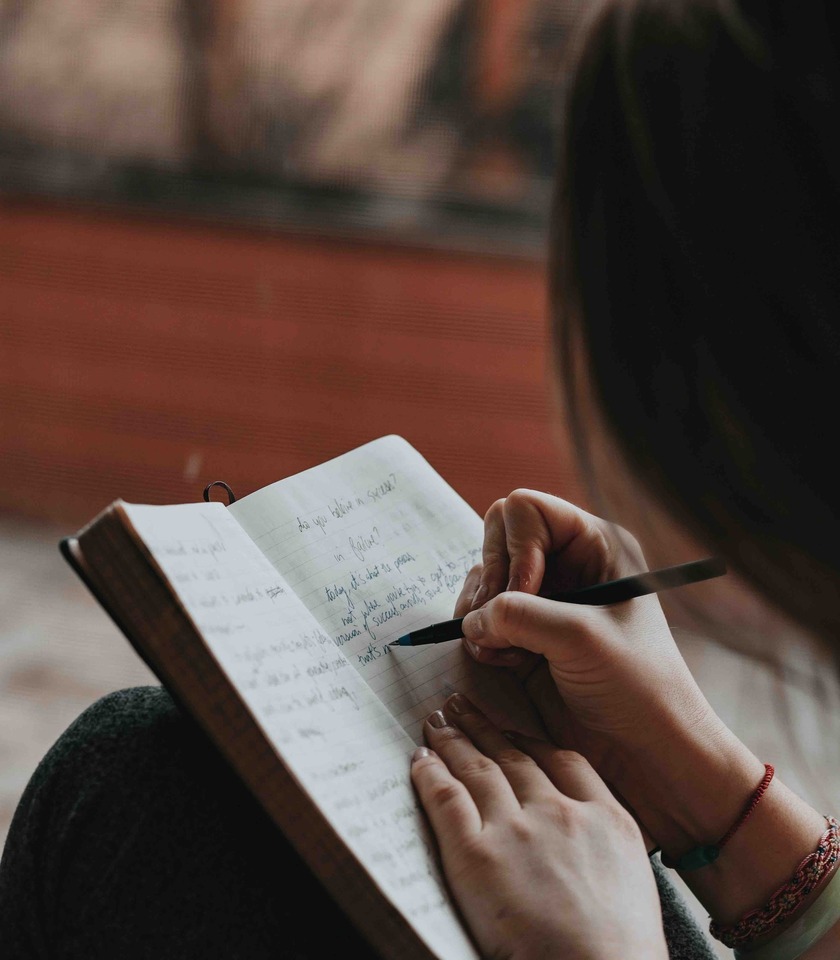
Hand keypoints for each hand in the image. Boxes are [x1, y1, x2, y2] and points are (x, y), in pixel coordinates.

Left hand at [411, 693, 668, 959]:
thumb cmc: (619, 949)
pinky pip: (446, 798)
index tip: (512, 729)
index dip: (530, 739)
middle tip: (462, 707)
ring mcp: (517, 829)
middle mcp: (560, 811)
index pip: (563, 760)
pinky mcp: (477, 854)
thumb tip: (579, 841)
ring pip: (478, 768)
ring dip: (453, 740)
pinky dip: (429, 774)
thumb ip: (604, 844)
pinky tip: (420, 759)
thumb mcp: (633, 878)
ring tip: (438, 723)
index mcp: (606, 817)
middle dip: (484, 728)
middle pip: (514, 756)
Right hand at [454, 490, 762, 855]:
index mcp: (595, 544)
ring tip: (506, 650)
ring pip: (483, 580)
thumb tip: (471, 619)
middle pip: (496, 538)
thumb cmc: (637, 686)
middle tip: (499, 621)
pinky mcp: (525, 634)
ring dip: (482, 614)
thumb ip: (518, 614)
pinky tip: (507, 663)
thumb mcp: (578, 638)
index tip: (527, 593)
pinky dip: (481, 638)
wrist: (648, 750)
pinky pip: (480, 617)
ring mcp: (543, 599)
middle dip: (491, 580)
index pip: (526, 510)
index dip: (516, 548)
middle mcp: (567, 564)